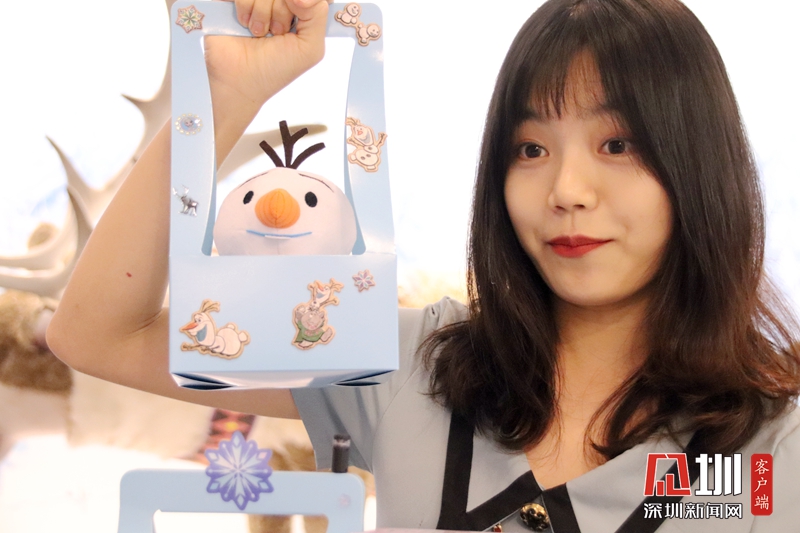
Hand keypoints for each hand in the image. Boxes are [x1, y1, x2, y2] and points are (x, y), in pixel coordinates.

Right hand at [206, 0, 328, 112]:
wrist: (240, 81)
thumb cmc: (275, 68)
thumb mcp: (310, 47)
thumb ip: (318, 13)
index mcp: (300, 11)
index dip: (303, 4)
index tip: (297, 18)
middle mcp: (278, 3)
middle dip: (282, 12)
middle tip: (276, 32)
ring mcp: (256, 2)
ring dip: (263, 13)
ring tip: (259, 33)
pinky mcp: (233, 0)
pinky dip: (246, 7)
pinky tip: (245, 24)